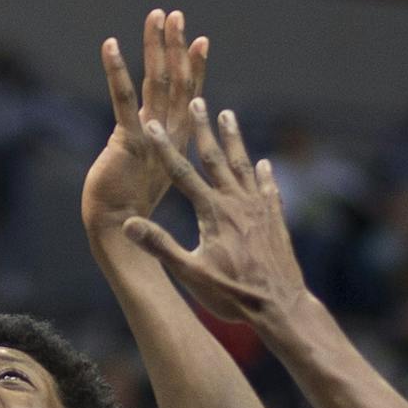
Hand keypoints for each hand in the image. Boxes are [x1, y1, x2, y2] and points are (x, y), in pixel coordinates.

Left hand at [81, 10, 209, 236]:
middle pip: (177, 81)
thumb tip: (152, 137)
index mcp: (176, 141)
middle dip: (176, 46)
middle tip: (175, 15)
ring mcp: (153, 137)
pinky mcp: (131, 142)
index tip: (200, 40)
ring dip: (157, 47)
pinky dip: (117, 71)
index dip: (194, 67)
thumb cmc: (132, 210)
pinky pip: (124, 100)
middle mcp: (169, 135)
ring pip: (158, 83)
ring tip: (158, 16)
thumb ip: (156, 150)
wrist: (117, 232)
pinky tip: (110, 45)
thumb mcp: (151, 172)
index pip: (190, 97)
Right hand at [119, 103, 309, 322]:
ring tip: (228, 115)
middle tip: (197, 100)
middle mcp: (237, 203)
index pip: (182, 173)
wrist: (280, 307)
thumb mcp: (190, 274)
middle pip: (216, 158)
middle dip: (203, 128)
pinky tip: (264, 165)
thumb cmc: (232, 294)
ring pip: (243, 166)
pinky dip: (264, 175)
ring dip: (234, 139)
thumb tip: (127, 225)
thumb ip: (160, 246)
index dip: (165, 147)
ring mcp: (259, 209)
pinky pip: (268, 189)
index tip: (152, 124)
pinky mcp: (275, 220)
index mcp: (212, 212)